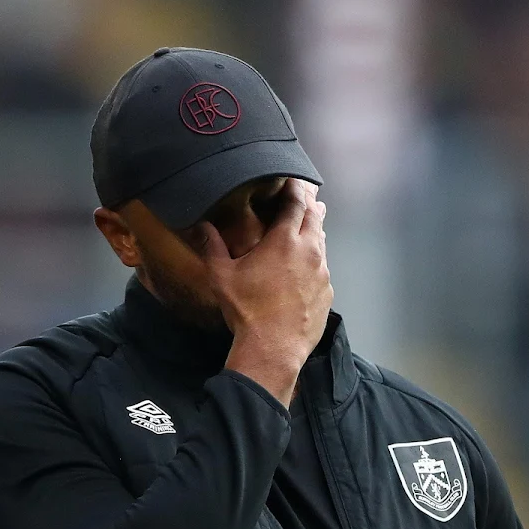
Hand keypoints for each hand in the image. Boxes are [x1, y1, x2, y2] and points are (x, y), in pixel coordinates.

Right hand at [194, 179, 331, 405]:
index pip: (295, 203)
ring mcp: (322, 273)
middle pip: (315, 217)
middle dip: (309, 204)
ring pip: (321, 243)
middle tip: (304, 196)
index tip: (292, 181)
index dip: (294, 188)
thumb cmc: (247, 309)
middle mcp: (310, 251)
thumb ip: (212, 246)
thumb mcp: (221, 276)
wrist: (274, 348)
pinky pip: (322, 269)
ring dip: (314, 231)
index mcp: (285, 240)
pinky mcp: (327, 292)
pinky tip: (306, 266)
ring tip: (308, 224)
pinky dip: (315, 260)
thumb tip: (201, 225)